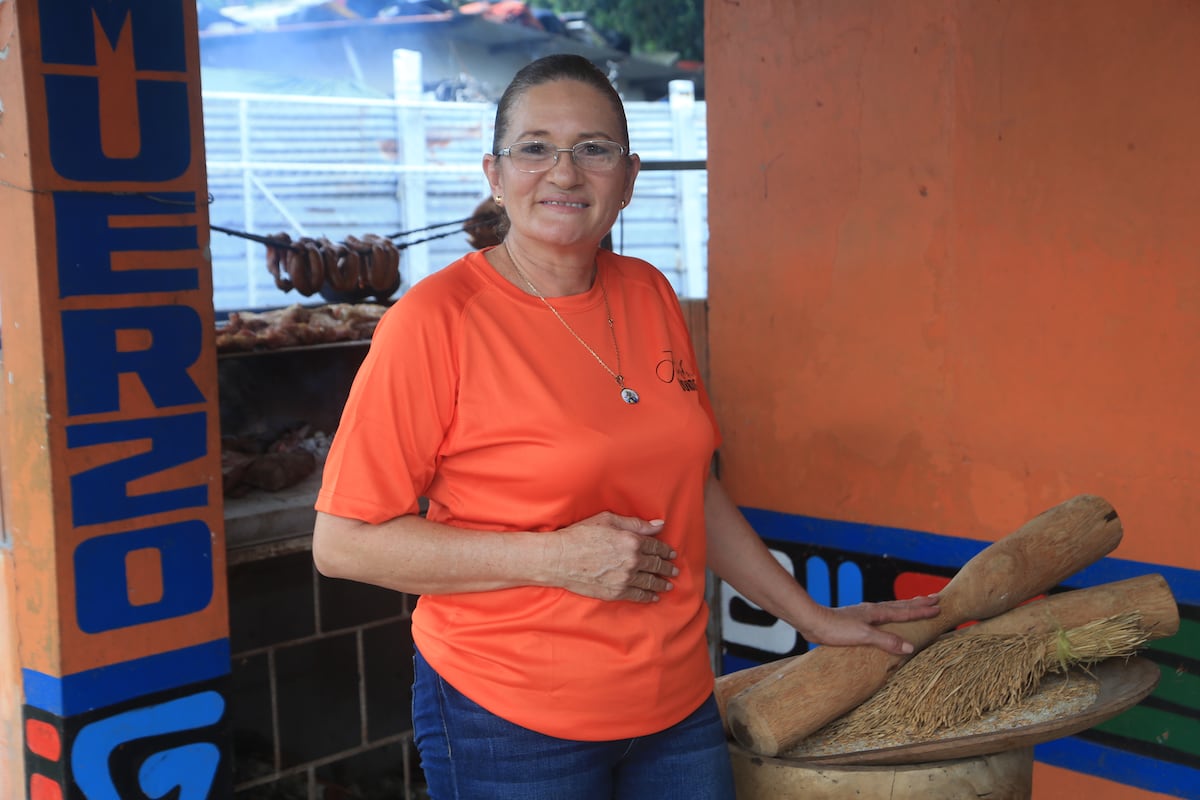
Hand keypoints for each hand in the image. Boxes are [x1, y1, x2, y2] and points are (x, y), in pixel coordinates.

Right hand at [550, 512, 677, 602]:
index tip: (671, 553)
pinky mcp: (615, 592)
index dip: (666, 550)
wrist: (559, 558)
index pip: (656, 546)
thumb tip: (659, 525)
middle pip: (656, 565)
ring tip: (668, 585)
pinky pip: (638, 595)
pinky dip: (648, 596)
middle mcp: (632, 561)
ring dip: (661, 583)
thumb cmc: (580, 535)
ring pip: (650, 582)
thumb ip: (636, 524)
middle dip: (667, 567)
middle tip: (674, 570)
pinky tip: (653, 596)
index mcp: (631, 541)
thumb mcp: (607, 520)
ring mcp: (625, 578)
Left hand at [798, 595, 940, 654]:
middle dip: (918, 603)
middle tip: (935, 597)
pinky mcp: (856, 620)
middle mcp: (872, 610)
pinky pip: (881, 615)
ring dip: (906, 605)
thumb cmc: (836, 629)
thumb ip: (887, 640)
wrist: (813, 622)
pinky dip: (891, 613)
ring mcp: (864, 614)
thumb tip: (910, 646)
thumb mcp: (864, 636)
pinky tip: (886, 617)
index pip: (905, 611)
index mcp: (877, 613)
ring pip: (891, 608)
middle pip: (901, 605)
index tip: (939, 606)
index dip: (922, 611)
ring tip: (915, 603)